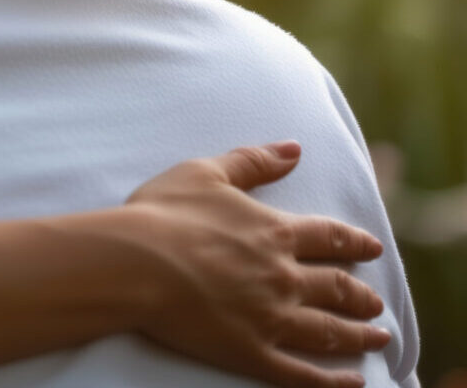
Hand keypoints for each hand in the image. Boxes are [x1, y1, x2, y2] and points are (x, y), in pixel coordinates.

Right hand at [122, 141, 389, 387]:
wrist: (134, 262)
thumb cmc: (162, 214)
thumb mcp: (204, 173)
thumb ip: (252, 161)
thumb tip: (293, 149)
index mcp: (275, 233)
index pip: (329, 236)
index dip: (354, 241)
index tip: (372, 247)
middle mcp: (284, 277)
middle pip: (338, 287)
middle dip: (362, 295)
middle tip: (377, 302)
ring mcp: (272, 318)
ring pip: (330, 330)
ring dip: (360, 335)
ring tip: (379, 338)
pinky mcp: (253, 352)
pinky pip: (304, 373)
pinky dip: (334, 381)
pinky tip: (354, 381)